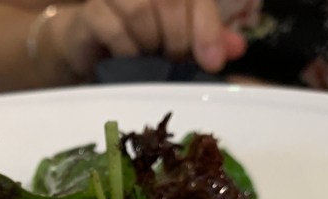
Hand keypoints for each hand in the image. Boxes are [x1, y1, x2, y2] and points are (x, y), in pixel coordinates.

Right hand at [52, 0, 247, 78]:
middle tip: (175, 59)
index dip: (208, 27)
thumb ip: (209, 38)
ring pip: (141, 12)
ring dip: (151, 43)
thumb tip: (237, 48)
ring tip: (150, 56)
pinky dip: (127, 50)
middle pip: (169, 1)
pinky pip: (114, 30)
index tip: (213, 62)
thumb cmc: (140, 38)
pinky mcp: (90, 13)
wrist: (90, 47)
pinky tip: (128, 58)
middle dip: (179, 39)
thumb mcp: (181, 38)